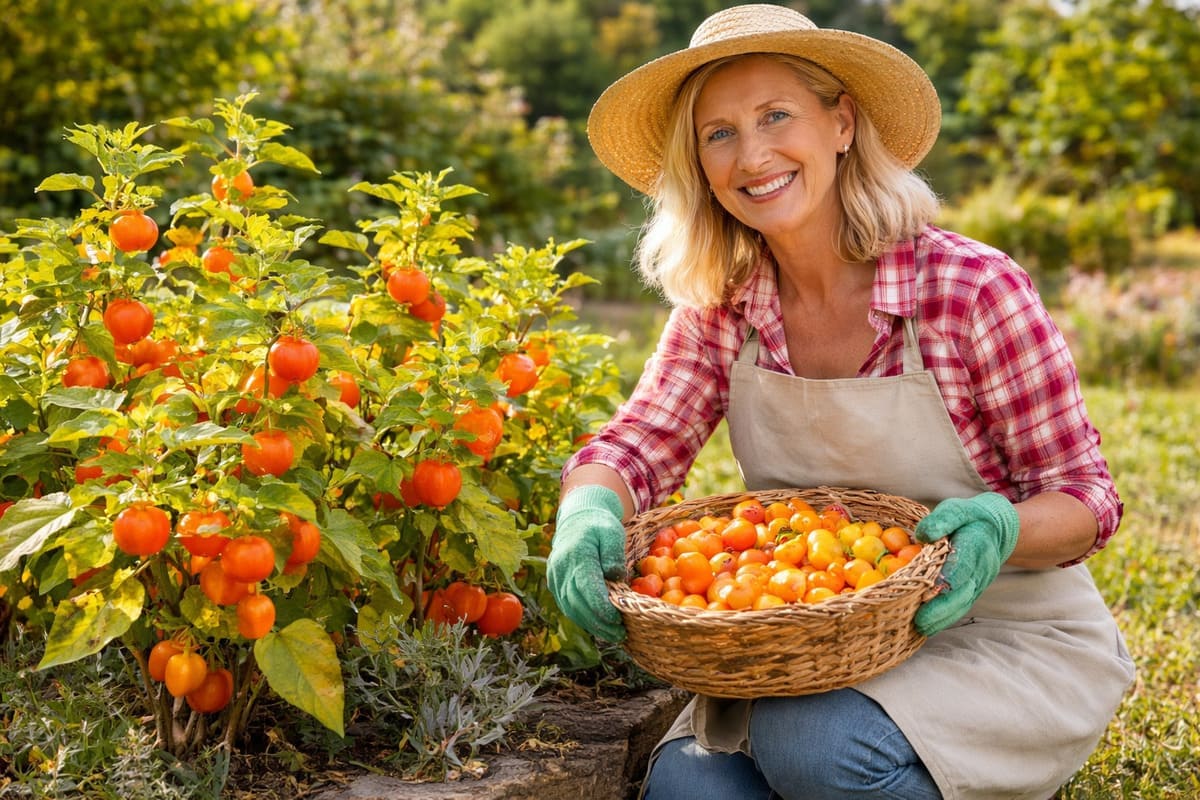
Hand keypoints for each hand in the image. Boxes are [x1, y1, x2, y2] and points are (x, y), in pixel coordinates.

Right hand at [547, 485, 627, 641]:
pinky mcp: (555, 583)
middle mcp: (561, 568)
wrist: (577, 518)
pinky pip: (567, 605)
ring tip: (613, 633)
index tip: (617, 620)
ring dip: (591, 624)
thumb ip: (613, 554)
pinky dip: (582, 618)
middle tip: (620, 634)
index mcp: (576, 555)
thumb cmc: (599, 525)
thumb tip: (615, 576)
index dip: (600, 608)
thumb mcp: (612, 532)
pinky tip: (599, 624)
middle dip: (599, 623)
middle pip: (577, 603)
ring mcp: (555, 577)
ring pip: (570, 608)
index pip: (586, 588)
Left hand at [912, 492, 1019, 636]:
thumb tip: (923, 534)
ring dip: (942, 619)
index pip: (961, 566)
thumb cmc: (971, 519)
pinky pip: (961, 606)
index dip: (946, 581)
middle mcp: (980, 569)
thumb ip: (942, 519)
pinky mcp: (974, 591)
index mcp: (975, 546)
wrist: (998, 530)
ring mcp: (979, 583)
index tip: (928, 592)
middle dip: (941, 610)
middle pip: (962, 593)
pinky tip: (927, 626)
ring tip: (920, 628)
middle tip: (920, 622)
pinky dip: (945, 618)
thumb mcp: (958, 510)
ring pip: (962, 604)